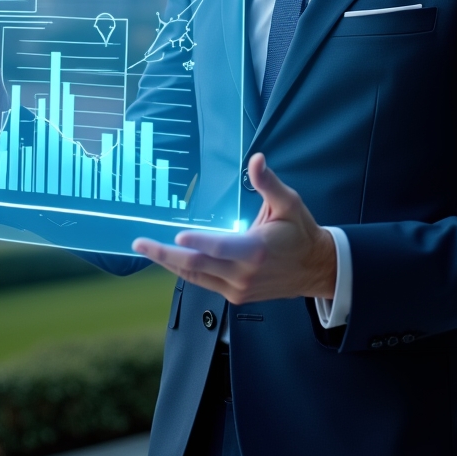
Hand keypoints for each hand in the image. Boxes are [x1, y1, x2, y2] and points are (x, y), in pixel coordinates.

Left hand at [131, 153, 336, 303]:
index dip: (198, 242)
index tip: (177, 234)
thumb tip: (256, 159)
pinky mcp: (236, 296)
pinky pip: (204, 283)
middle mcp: (244, 274)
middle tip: (140, 243)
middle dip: (165, 254)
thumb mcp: (289, 203)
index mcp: (257, 250)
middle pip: (197, 266)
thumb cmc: (301, 233)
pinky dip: (185, 271)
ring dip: (170, 263)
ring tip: (147, 250)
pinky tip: (171, 259)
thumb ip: (269, 183)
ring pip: (196, 277)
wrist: (316, 269)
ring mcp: (238, 289)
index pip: (220, 248)